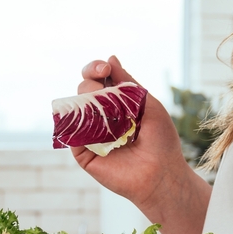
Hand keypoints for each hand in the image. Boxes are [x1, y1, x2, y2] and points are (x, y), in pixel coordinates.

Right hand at [70, 56, 206, 233]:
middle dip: (90, 83)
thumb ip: (129, 83)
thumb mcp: (149, 105)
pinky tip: (92, 122)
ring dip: (85, 100)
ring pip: (74, 107)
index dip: (95, 69)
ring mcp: (90, 134)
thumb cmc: (161, 141)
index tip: (104, 69)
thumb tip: (110, 59)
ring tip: (103, 108)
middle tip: (102, 88)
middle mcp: (101, 117)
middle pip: (83, 89)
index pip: (97, 79)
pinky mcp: (82, 153)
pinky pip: (71, 132)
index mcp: (117, 104)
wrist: (162, 174)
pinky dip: (78, 123)